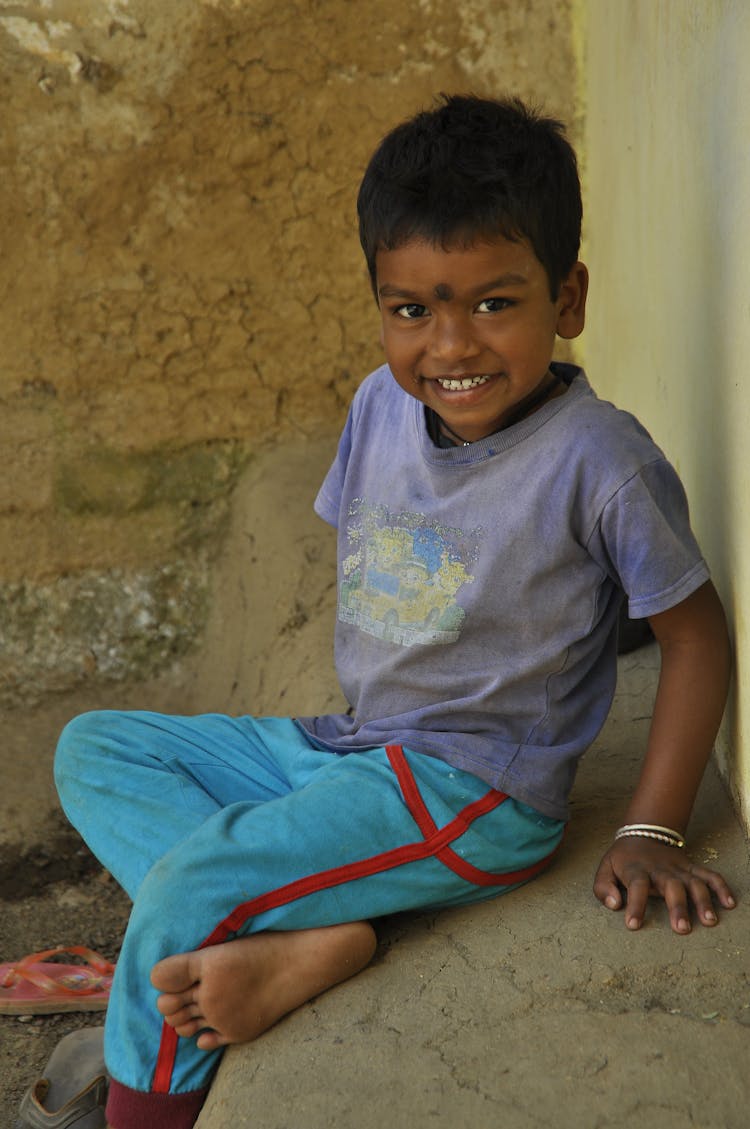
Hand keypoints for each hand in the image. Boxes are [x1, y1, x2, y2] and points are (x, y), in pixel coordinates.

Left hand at [593, 836, 735, 933]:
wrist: (643, 833)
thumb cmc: (623, 860)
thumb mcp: (605, 868)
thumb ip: (603, 888)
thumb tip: (614, 904)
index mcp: (636, 870)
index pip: (636, 886)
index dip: (634, 905)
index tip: (633, 925)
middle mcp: (659, 869)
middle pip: (671, 885)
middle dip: (677, 906)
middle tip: (682, 929)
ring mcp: (678, 868)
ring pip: (694, 882)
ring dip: (703, 900)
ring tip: (709, 921)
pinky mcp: (692, 867)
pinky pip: (709, 875)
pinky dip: (721, 887)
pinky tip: (730, 903)